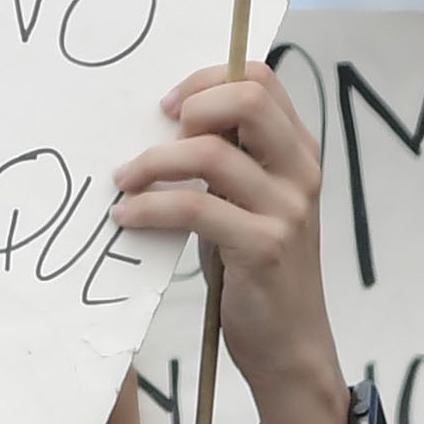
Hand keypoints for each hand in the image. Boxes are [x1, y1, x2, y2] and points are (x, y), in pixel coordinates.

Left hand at [114, 68, 329, 423]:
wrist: (289, 344)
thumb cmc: (256, 269)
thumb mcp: (249, 202)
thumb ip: (229, 160)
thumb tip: (167, 122)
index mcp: (299, 152)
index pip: (260, 79)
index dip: (206, 80)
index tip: (169, 107)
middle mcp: (300, 172)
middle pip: (246, 99)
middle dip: (189, 108)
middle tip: (154, 135)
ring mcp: (287, 209)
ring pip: (209, 153)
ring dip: (151, 162)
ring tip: (123, 183)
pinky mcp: (263, 246)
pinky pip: (194, 206)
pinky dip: (149, 207)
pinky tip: (128, 217)